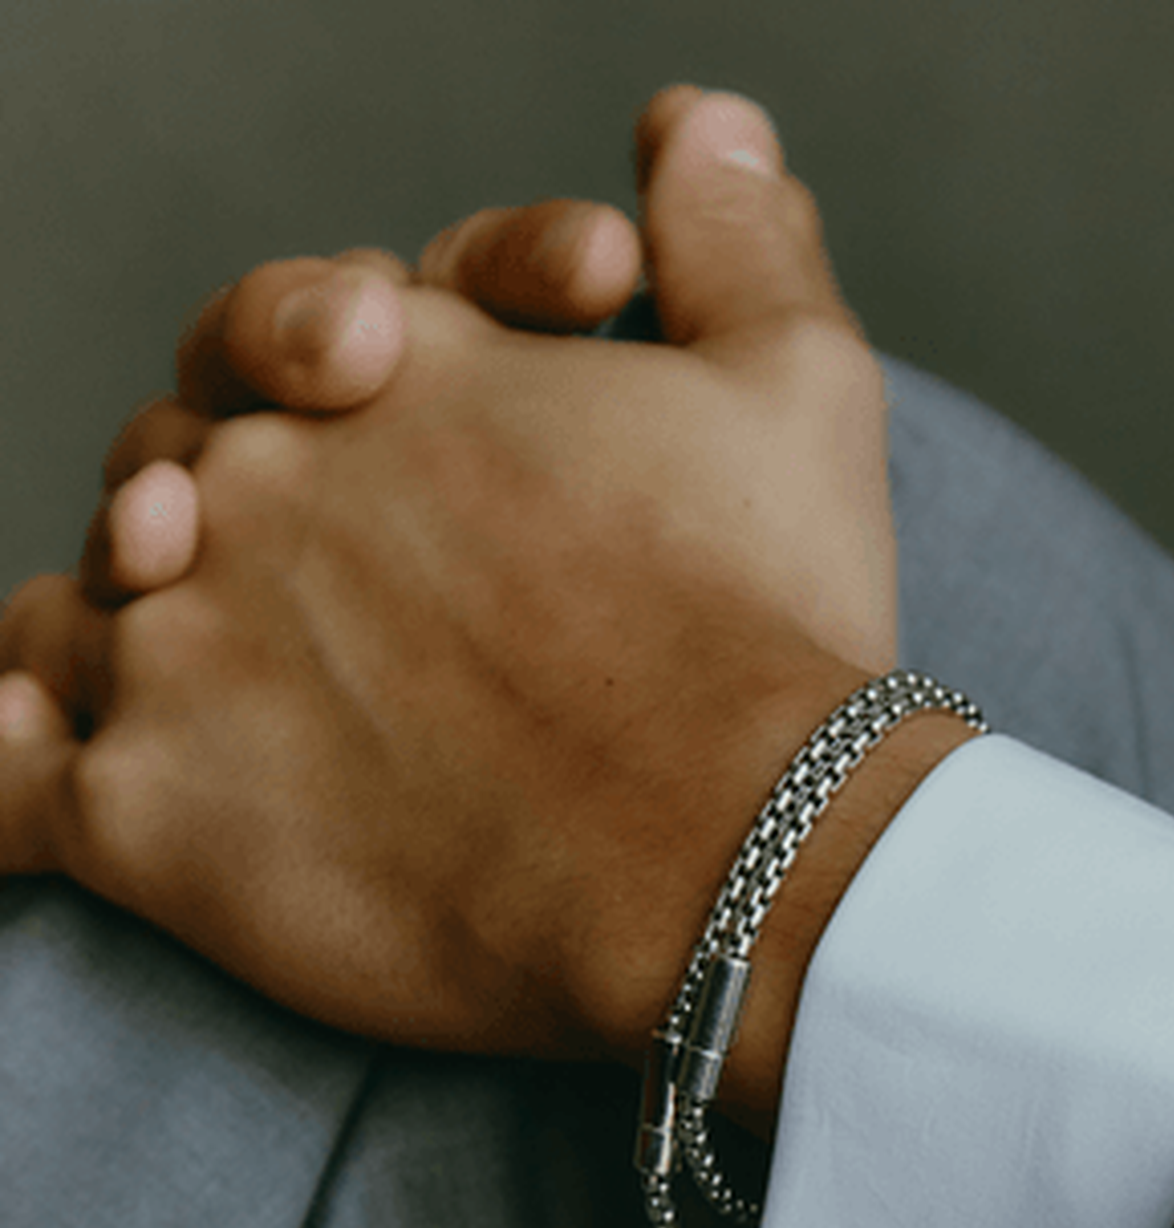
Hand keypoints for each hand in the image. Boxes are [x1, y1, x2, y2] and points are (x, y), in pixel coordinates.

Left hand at [0, 90, 960, 1126]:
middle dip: (226, 521)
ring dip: (124, 643)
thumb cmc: (770, 636)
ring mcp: (182, 649)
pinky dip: (9, 778)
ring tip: (193, 702)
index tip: (396, 444)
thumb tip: (701, 128)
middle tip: (321, 604)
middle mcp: (254, 486)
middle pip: (173, 476)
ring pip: (79, 620)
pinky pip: (6, 794)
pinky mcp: (147, 821)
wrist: (739, 856)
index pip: (292, 338)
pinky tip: (44, 776)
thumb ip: (733, 245)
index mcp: (393, 371)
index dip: (331, 376)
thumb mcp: (799, 390)